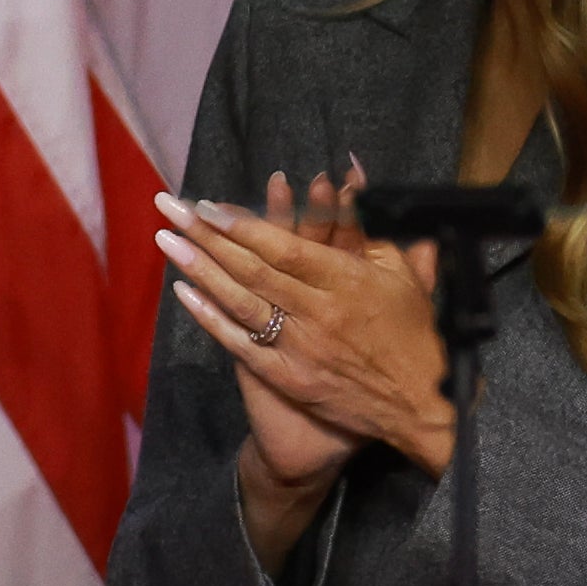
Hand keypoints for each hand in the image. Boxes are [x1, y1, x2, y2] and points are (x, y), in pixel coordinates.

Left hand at [154, 159, 455, 478]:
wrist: (422, 406)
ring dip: (199, 268)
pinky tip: (183, 292)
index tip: (208, 204)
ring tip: (165, 240)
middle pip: (252, 267)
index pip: (285, 247)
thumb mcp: (404, 276)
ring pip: (240, 300)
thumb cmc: (415, 334)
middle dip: (206, 235)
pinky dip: (210, 318)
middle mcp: (318, 311)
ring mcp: (299, 346)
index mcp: (348, 281)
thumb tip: (352, 180)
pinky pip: (241, 343)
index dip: (244, 225)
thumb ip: (372, 231)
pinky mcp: (288, 376)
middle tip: (170, 207)